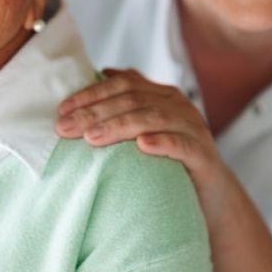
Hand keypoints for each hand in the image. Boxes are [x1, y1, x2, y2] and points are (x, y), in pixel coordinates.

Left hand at [57, 68, 223, 196]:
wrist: (210, 197)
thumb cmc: (168, 162)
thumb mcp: (144, 131)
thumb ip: (124, 106)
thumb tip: (100, 75)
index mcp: (161, 94)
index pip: (122, 85)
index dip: (91, 94)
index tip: (62, 110)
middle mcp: (178, 105)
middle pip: (132, 100)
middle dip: (94, 112)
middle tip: (66, 127)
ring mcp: (193, 128)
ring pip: (153, 118)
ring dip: (119, 126)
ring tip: (92, 138)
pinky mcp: (203, 154)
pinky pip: (181, 144)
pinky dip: (161, 142)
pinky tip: (142, 146)